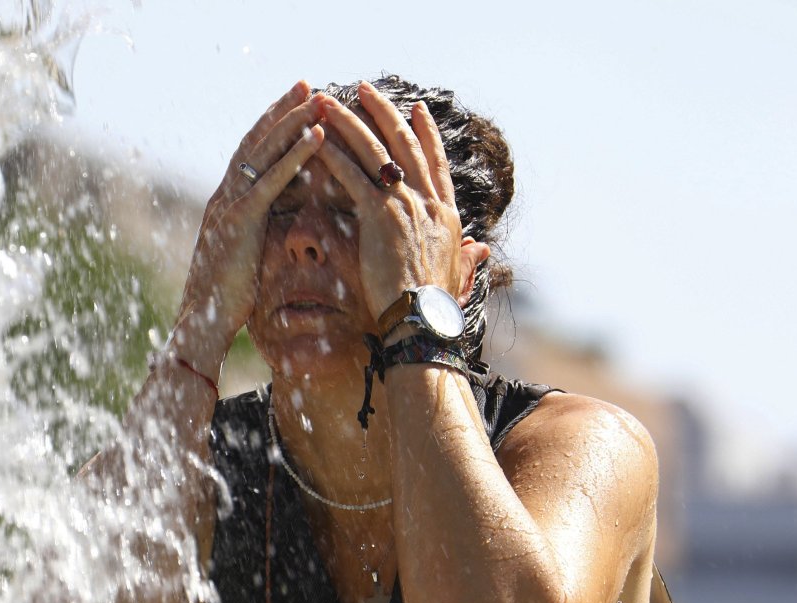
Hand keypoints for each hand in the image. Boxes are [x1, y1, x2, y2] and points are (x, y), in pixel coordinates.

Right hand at [174, 83, 326, 370]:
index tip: (296, 105)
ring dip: (293, 122)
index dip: (273, 126)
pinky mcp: (240, 220)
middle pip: (257, 141)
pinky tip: (317, 137)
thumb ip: (256, 231)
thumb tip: (273, 224)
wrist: (204, 321)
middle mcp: (226, 195)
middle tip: (309, 85)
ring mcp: (230, 205)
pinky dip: (295, 155)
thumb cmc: (227, 297)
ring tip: (318, 100)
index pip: (252, 154)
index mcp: (228, 202)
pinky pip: (272, 180)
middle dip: (282, 111)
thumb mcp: (244, 255)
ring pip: (264, 152)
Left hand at [314, 82, 487, 322]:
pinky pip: (352, 176)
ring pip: (374, 150)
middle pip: (404, 143)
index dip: (425, 133)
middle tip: (364, 88)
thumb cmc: (436, 307)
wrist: (424, 320)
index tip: (416, 109)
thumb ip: (467, 257)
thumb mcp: (457, 275)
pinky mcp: (380, 216)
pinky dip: (333, 154)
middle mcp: (428, 201)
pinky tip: (315, 138)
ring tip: (327, 101)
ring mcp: (405, 205)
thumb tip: (481, 250)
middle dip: (382, 111)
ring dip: (348, 122)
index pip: (436, 162)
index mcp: (446, 213)